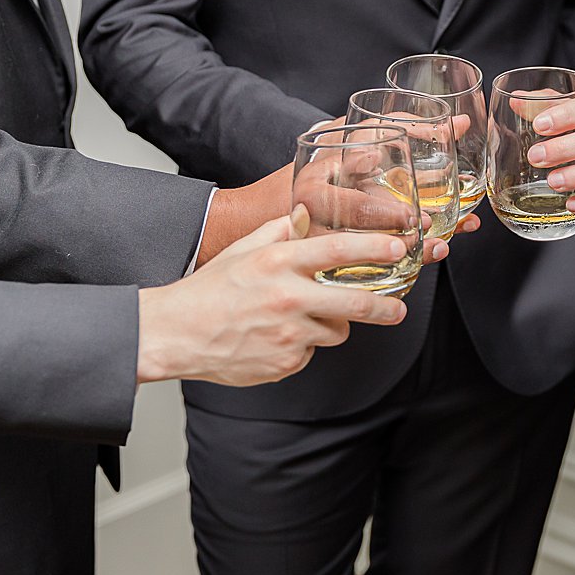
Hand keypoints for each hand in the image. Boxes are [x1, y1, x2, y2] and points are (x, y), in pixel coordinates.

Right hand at [138, 217, 408, 386]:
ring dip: (330, 326)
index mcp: (278, 263)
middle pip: (355, 303)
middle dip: (385, 308)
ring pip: (336, 331)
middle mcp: (287, 298)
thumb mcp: (242, 249)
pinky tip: (276, 338)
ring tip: (302, 319)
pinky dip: (302, 347)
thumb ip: (278, 230)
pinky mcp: (285, 362)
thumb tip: (305, 212)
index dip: (375, 249)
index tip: (399, 248)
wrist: (175, 333)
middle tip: (397, 309)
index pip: (338, 251)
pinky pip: (311, 353)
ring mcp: (287, 334)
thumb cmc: (209, 290)